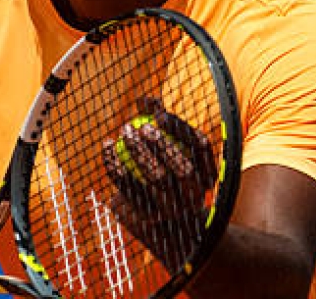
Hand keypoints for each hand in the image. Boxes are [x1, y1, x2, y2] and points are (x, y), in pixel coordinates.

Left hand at [101, 96, 217, 269]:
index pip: (201, 146)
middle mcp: (196, 194)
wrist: (154, 206)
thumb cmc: (163, 163)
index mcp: (208, 173)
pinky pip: (129, 186)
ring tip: (126, 130)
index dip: (181, 129)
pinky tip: (106, 144)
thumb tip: (144, 99)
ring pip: (157, 179)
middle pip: (182, 168)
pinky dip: (116, 164)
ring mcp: (173, 209)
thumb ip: (157, 118)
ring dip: (139, 152)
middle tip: (142, 126)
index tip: (160, 114)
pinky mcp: (148, 215)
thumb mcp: (166, 140)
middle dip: (161, 145)